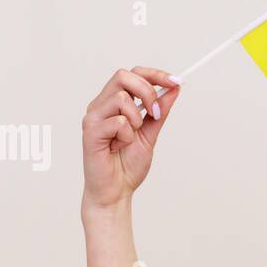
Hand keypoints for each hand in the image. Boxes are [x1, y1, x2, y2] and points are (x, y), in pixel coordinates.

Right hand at [80, 66, 181, 211]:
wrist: (116, 192)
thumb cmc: (127, 165)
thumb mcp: (150, 133)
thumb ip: (160, 111)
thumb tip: (173, 89)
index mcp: (113, 103)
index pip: (132, 75)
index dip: (155, 75)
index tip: (176, 81)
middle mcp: (100, 106)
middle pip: (123, 76)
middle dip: (147, 91)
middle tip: (155, 113)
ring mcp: (93, 117)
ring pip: (121, 97)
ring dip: (137, 119)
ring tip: (131, 137)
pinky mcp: (90, 131)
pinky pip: (118, 121)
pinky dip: (127, 135)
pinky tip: (119, 146)